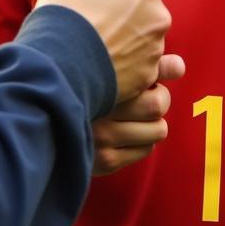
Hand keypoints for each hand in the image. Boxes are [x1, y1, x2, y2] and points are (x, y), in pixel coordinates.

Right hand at [34, 0, 181, 103]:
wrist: (58, 70)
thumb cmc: (64, 18)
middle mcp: (156, 17)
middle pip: (156, 9)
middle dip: (137, 12)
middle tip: (106, 16)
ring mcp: (154, 50)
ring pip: (151, 40)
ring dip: (134, 41)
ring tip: (103, 45)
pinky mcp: (147, 78)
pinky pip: (149, 69)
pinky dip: (136, 70)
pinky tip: (113, 68)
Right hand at [92, 53, 185, 174]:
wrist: (44, 118)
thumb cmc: (82, 86)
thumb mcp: (109, 68)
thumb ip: (146, 64)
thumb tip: (180, 66)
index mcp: (99, 80)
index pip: (149, 77)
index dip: (158, 76)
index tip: (153, 76)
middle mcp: (101, 110)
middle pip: (157, 105)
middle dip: (159, 98)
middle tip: (146, 94)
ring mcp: (103, 138)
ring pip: (158, 129)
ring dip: (154, 121)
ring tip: (138, 114)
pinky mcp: (106, 161)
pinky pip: (146, 149)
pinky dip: (145, 139)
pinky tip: (129, 131)